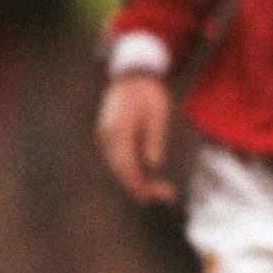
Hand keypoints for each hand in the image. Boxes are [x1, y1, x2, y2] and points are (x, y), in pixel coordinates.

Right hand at [94, 73, 177, 204]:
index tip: (153, 197)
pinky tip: (147, 177)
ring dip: (137, 180)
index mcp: (117, 130)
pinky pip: (119, 160)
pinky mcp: (110, 138)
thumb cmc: (147, 92)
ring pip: (118, 167)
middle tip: (166, 195)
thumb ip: (153, 138)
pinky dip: (131, 171)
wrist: (131, 75)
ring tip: (160, 190)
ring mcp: (106, 138)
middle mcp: (107, 137)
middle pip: (120, 170)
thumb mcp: (157, 112)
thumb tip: (153, 163)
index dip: (139, 184)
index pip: (125, 165)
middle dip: (140, 186)